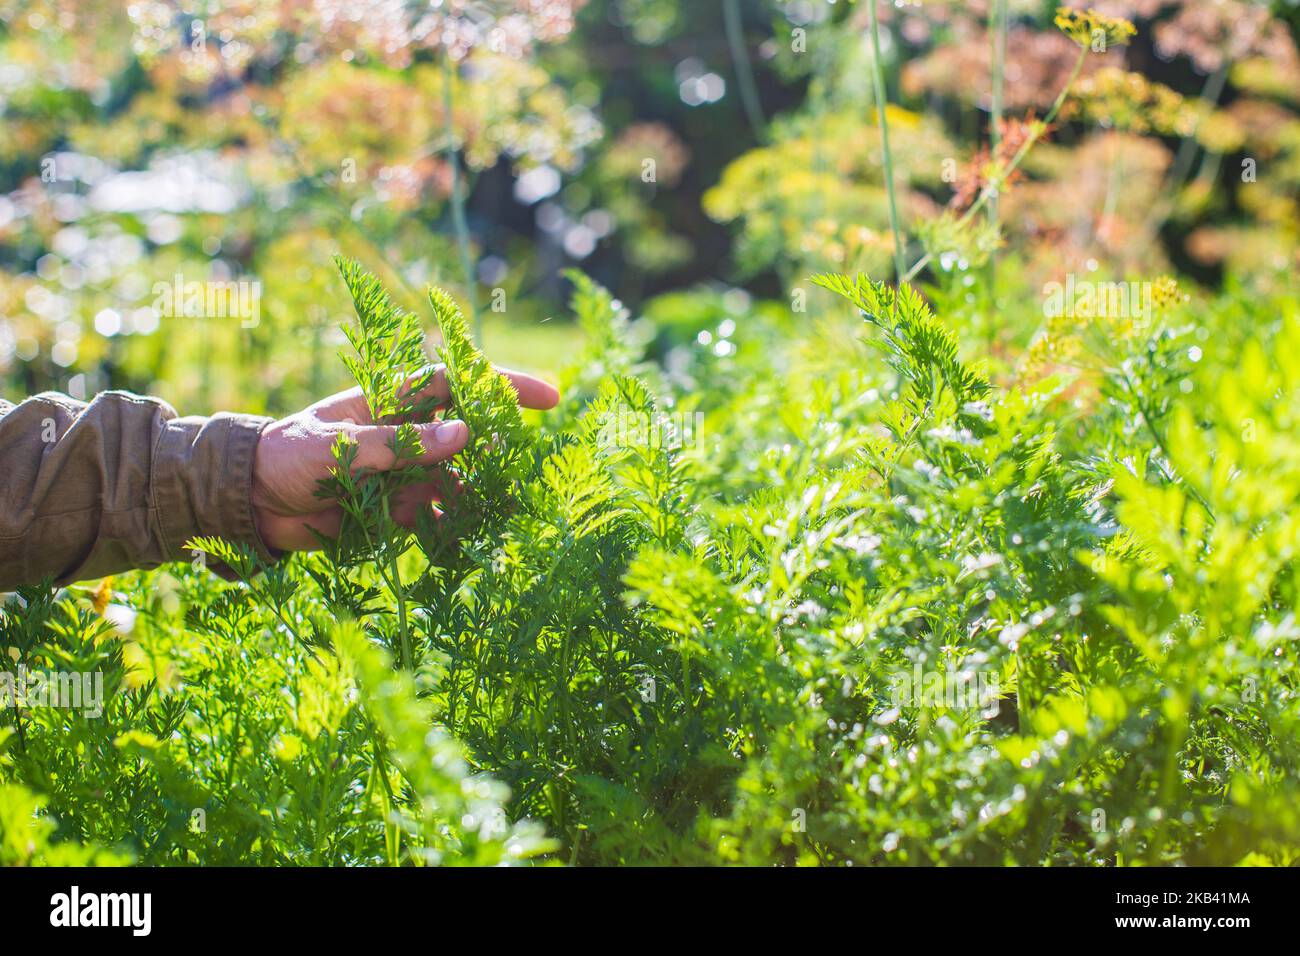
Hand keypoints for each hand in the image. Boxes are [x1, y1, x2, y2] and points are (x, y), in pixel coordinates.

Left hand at [250, 365, 558, 550]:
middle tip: (519, 469)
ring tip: (499, 509)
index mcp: (390, 400)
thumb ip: (402, 444)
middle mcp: (404, 432)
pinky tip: (466, 537)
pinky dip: (454, 525)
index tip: (548, 398)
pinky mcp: (396, 507)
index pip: (459, 383)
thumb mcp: (340, 447)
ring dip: (479, 491)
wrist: (248, 505)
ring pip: (458, 476)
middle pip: (468, 432)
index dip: (505, 386)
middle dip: (498, 447)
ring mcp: (403, 470)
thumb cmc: (285, 457)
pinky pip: (437, 514)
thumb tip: (465, 435)